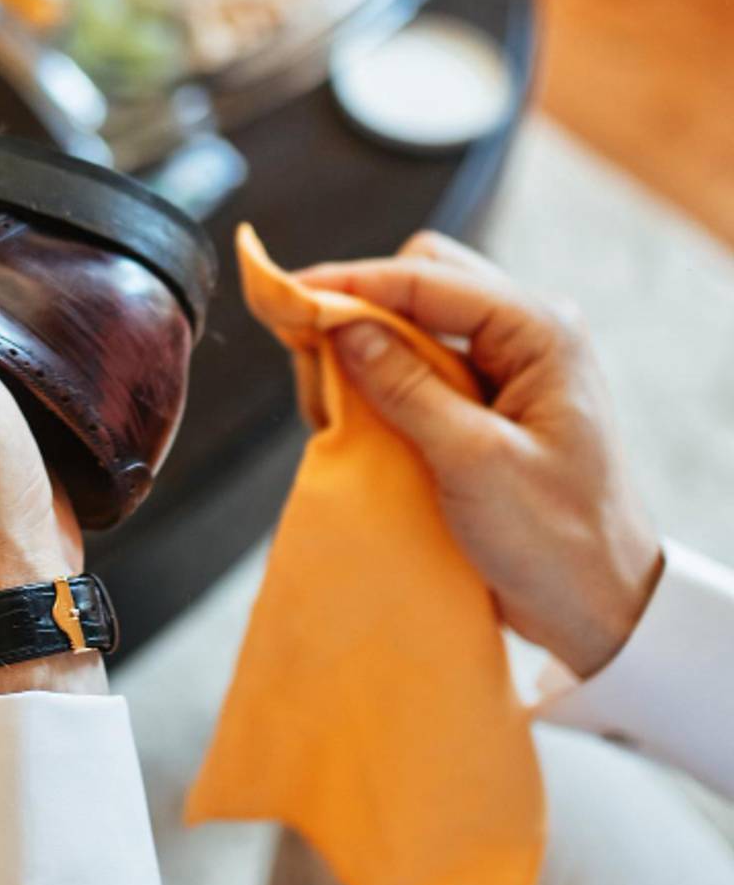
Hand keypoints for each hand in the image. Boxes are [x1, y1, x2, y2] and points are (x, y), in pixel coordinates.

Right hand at [302, 231, 661, 677]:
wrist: (599, 605)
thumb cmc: (558, 540)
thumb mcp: (473, 461)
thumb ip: (406, 387)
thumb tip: (344, 329)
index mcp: (541, 333)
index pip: (427, 279)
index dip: (350, 284)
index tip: (285, 295)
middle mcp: (528, 335)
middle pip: (422, 280)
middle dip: (357, 305)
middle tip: (302, 343)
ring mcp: (509, 368)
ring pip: (417, 320)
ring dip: (364, 346)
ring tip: (325, 395)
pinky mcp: (488, 403)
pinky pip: (420, 364)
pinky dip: (377, 378)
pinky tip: (350, 415)